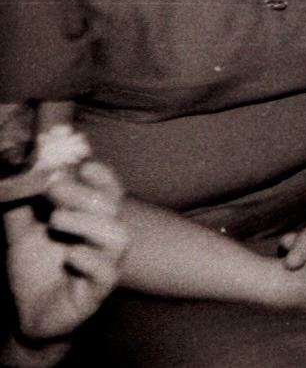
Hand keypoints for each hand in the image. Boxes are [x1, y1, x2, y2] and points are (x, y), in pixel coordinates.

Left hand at [3, 160, 130, 345]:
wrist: (30, 315)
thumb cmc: (34, 270)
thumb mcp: (22, 232)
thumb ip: (22, 205)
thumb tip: (16, 174)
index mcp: (91, 219)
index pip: (107, 189)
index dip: (101, 174)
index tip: (82, 162)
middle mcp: (103, 238)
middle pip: (111, 206)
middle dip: (84, 193)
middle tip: (54, 186)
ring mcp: (104, 264)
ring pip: (118, 236)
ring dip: (89, 222)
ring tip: (57, 220)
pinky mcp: (96, 293)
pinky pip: (107, 274)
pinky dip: (91, 261)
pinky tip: (70, 257)